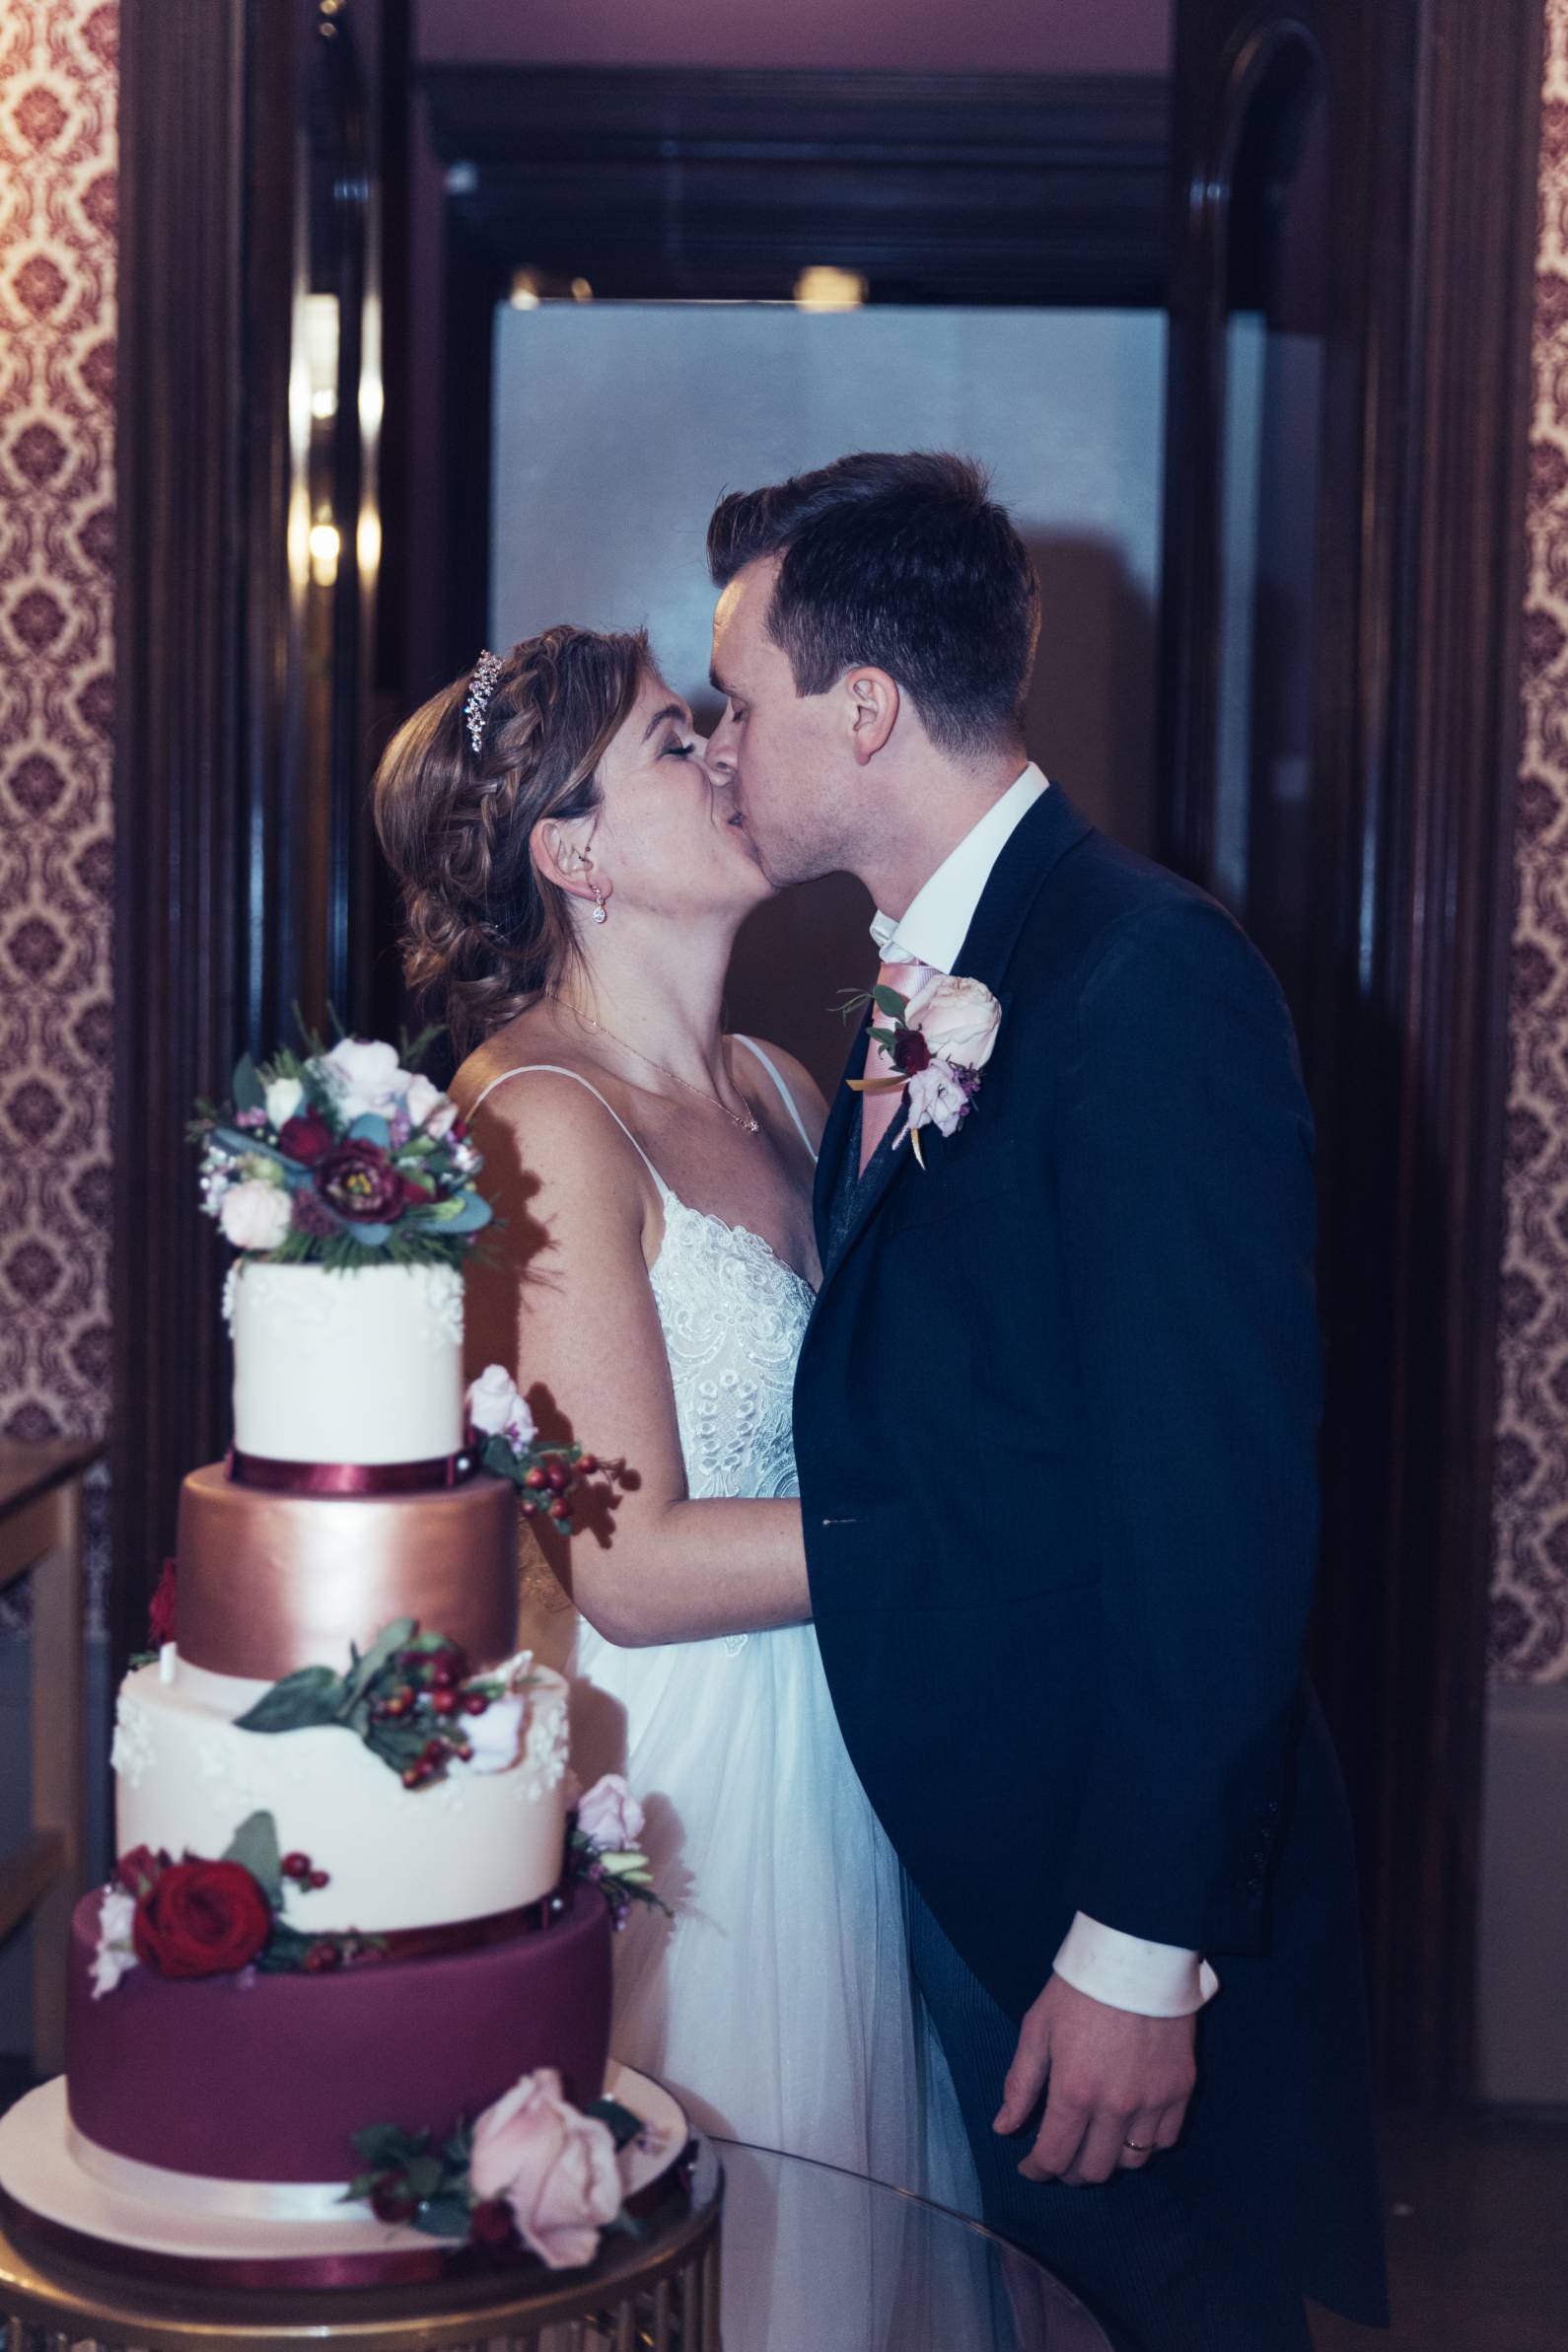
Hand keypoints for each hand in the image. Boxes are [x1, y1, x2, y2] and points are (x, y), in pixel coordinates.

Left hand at [994, 1971, 1195, 2186]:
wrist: (1136, 1956)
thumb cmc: (1079, 1989)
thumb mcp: (1037, 2029)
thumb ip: (1021, 2084)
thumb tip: (1004, 2128)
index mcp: (1074, 2091)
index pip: (1054, 2157)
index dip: (1037, 2170)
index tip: (1030, 2167)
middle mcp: (1116, 2107)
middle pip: (1094, 2170)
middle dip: (1070, 2171)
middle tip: (1060, 2156)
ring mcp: (1154, 2101)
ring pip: (1131, 2162)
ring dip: (1108, 2159)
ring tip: (1095, 2141)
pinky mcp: (1181, 2090)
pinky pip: (1164, 2141)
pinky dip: (1145, 2143)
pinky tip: (1129, 2126)